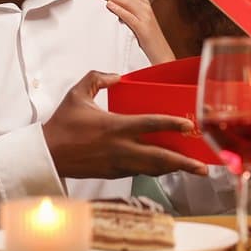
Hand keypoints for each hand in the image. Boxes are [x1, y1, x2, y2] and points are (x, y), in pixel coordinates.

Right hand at [42, 71, 207, 178]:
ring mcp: (118, 164)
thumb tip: (117, 76)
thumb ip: (97, 78)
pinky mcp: (113, 174)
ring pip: (152, 168)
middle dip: (183, 164)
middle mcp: (121, 148)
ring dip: (173, 169)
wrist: (47, 155)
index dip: (172, 124)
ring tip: (193, 169)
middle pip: (159, 158)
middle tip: (204, 167)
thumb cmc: (62, 124)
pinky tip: (166, 166)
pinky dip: (155, 170)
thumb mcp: (77, 94)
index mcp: (115, 127)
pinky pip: (140, 172)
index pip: (150, 125)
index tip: (189, 125)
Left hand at [85, 0, 174, 64]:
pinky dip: (119, 9)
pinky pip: (130, 17)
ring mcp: (145, 16)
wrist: (162, 54)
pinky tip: (109, 5)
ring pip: (125, 0)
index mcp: (142, 3)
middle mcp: (144, 6)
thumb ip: (125, 13)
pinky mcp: (144, 28)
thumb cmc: (148, 40)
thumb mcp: (135, 23)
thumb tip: (110, 5)